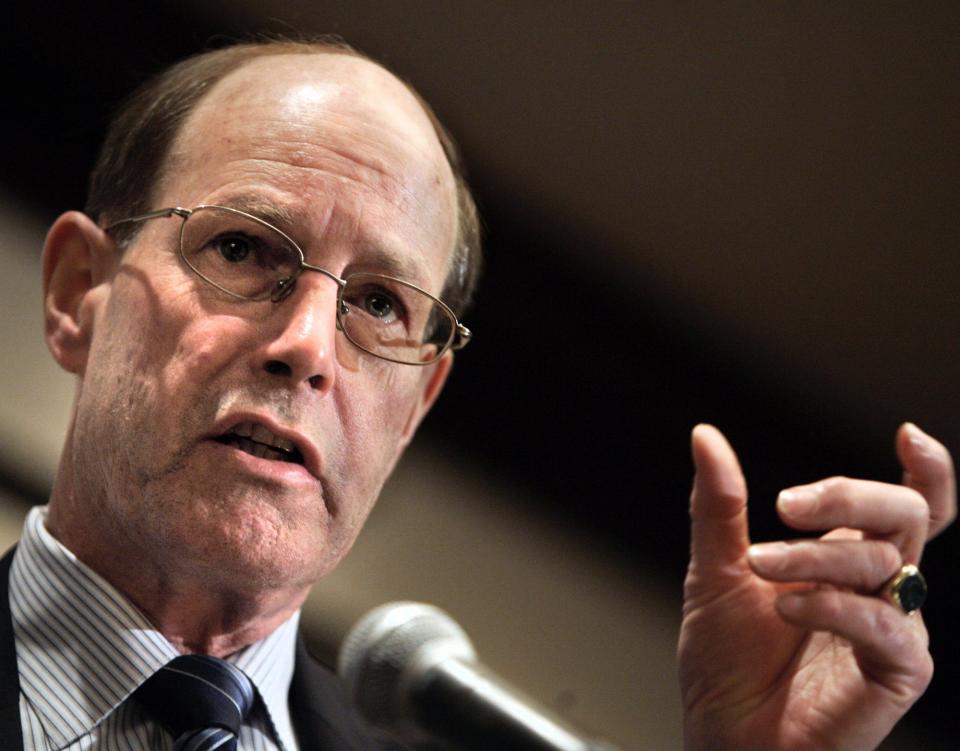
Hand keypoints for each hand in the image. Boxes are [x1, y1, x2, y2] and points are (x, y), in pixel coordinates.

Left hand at [678, 423, 954, 749]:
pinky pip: (886, 626)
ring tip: (759, 564)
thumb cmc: (725, 662)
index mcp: (844, 559)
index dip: (927, 471)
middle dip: (849, 495)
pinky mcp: (896, 676)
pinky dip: (834, 607)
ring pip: (885, 563)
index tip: (906, 434)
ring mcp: (891, 630)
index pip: (906, 508)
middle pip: (906, 517)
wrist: (724, 738)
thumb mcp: (714, 572)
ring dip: (815, 557)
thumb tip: (705, 435)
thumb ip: (718, 506)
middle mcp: (878, 588)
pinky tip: (787, 607)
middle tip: (786, 503)